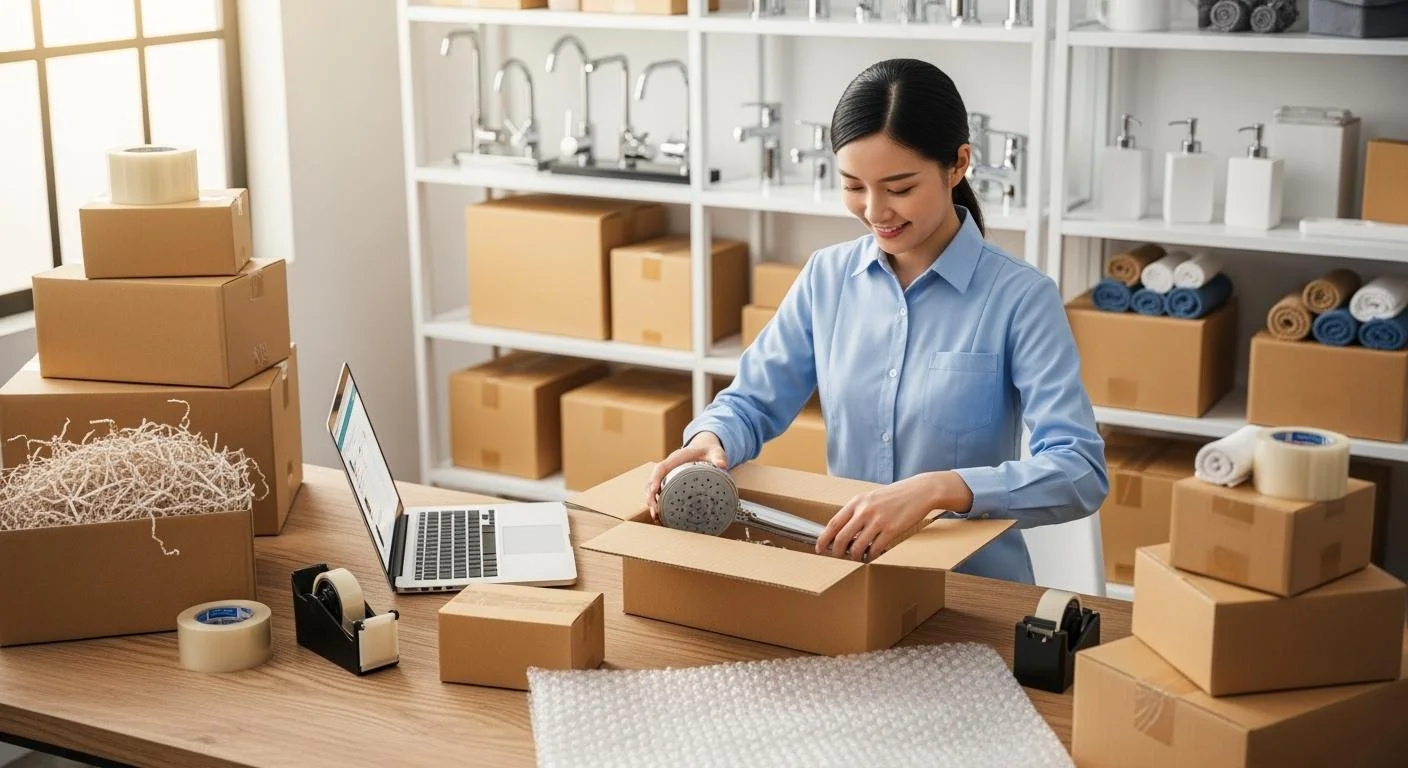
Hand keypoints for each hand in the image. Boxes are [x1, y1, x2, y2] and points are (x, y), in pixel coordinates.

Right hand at [644, 432, 728, 521]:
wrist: (706, 451)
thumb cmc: (708, 451)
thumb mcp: (715, 452)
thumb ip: (718, 457)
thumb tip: (722, 465)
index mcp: (676, 459)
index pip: (661, 468)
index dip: (655, 478)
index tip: (654, 490)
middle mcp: (669, 468)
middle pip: (652, 481)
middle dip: (650, 495)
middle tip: (654, 509)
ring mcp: (669, 476)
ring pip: (653, 489)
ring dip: (652, 502)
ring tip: (655, 516)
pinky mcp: (672, 484)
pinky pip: (661, 494)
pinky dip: (659, 504)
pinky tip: (661, 517)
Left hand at [815, 472, 972, 560]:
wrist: (919, 491)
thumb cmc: (894, 496)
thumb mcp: (871, 498)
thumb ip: (857, 511)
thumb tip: (844, 532)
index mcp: (857, 502)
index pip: (833, 523)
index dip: (824, 539)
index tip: (820, 548)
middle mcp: (864, 511)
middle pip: (842, 538)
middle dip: (836, 551)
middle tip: (837, 557)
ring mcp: (878, 521)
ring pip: (857, 547)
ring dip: (854, 556)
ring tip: (857, 557)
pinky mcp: (891, 530)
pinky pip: (875, 549)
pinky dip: (870, 556)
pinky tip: (871, 556)